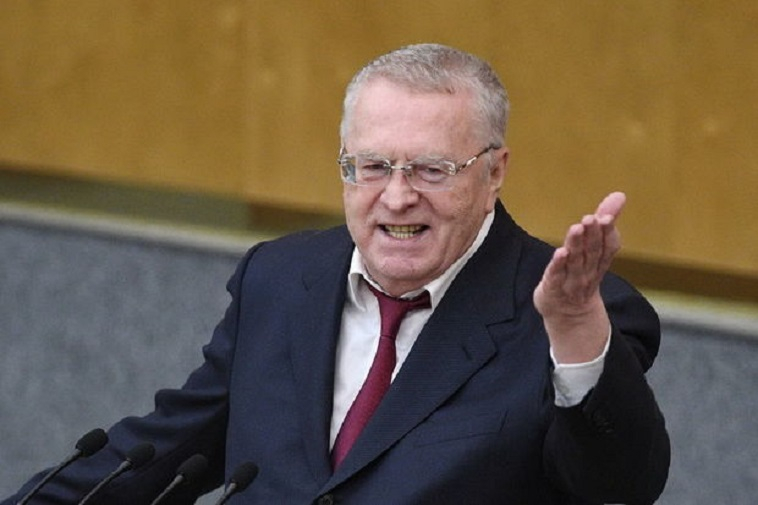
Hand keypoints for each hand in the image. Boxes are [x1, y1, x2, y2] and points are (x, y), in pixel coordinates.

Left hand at [533, 192, 625, 362]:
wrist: (570, 314)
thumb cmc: (581, 273)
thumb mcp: (594, 247)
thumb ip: (604, 220)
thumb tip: (619, 195)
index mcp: (599, 260)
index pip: (607, 246)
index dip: (607, 232)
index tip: (607, 217)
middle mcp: (588, 270)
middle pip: (591, 252)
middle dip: (592, 235)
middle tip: (591, 218)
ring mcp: (571, 281)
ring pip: (575, 262)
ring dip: (576, 245)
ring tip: (577, 228)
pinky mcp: (553, 288)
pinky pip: (557, 275)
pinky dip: (559, 265)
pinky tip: (560, 252)